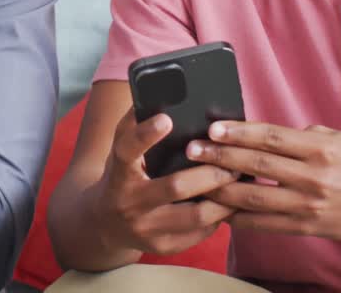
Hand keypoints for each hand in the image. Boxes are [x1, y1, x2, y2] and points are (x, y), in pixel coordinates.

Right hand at [90, 109, 237, 256]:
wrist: (103, 224)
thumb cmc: (121, 176)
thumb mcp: (118, 150)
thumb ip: (133, 123)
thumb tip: (158, 93)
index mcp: (119, 171)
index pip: (127, 150)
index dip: (146, 134)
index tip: (167, 119)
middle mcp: (128, 201)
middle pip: (175, 187)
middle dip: (210, 173)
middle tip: (233, 163)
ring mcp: (144, 228)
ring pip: (194, 215)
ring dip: (222, 199)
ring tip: (237, 183)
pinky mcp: (161, 247)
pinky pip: (198, 233)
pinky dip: (216, 218)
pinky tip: (227, 205)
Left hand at [187, 121, 340, 239]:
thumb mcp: (335, 138)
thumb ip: (299, 135)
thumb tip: (258, 132)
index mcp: (320, 149)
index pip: (271, 138)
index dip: (239, 133)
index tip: (213, 129)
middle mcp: (314, 177)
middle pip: (258, 165)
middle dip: (221, 157)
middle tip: (193, 151)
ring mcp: (309, 205)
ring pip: (256, 197)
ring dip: (223, 189)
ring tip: (197, 181)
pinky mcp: (306, 227)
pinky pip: (266, 223)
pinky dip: (240, 217)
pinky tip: (220, 210)